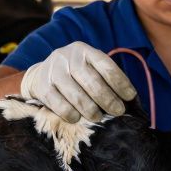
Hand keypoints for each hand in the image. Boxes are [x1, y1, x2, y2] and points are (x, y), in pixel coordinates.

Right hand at [20, 42, 136, 121]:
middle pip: (92, 81)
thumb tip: (129, 100)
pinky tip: (77, 119)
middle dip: (108, 99)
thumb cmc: (75, 76)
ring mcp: (53, 71)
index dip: (120, 82)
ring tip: (99, 118)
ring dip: (90, 109)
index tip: (130, 97)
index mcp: (84, 51)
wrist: (40, 75)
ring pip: (76, 95)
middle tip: (118, 111)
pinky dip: (71, 114)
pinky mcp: (42, 86)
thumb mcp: (89, 68)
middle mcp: (68, 57)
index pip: (106, 66)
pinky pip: (59, 104)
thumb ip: (105, 79)